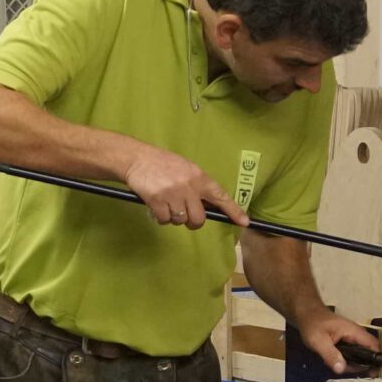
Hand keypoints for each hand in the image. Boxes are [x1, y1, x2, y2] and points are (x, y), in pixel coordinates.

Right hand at [123, 145, 243, 228]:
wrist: (137, 159)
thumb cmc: (162, 163)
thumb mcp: (186, 169)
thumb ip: (197, 185)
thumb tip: (208, 205)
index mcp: (199, 177)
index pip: (220, 196)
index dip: (233, 210)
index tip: (244, 222)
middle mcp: (188, 187)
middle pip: (199, 218)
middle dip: (193, 222)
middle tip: (185, 216)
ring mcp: (172, 195)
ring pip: (180, 220)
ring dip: (174, 218)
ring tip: (166, 205)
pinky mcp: (156, 201)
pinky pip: (164, 220)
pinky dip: (161, 218)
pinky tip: (156, 207)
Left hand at [294, 310, 379, 376]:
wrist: (306, 314)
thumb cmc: (312, 324)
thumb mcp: (318, 341)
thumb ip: (330, 355)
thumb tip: (341, 369)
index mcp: (354, 332)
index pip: (374, 346)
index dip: (376, 360)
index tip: (372, 373)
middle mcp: (356, 334)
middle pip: (369, 352)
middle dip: (361, 365)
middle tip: (347, 371)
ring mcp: (352, 337)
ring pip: (360, 354)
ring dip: (352, 363)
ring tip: (337, 366)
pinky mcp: (346, 341)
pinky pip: (352, 353)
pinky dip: (347, 360)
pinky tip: (335, 361)